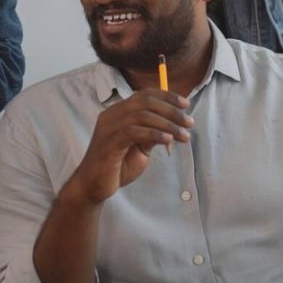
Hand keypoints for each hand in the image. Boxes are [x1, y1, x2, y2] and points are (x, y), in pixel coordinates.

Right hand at [64, 91, 192, 204]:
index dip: (166, 96)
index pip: (144, 95)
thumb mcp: (140, 148)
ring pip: (142, 115)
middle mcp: (111, 115)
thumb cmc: (117, 167)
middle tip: (189, 122)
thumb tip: (172, 125)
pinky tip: (168, 140)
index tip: (185, 104)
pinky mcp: (109, 143)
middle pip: (145, 101)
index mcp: (118, 112)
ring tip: (184, 136)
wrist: (93, 187)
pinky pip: (134, 132)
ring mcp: (108, 128)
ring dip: (168, 124)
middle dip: (171, 110)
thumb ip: (152, 134)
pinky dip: (154, 134)